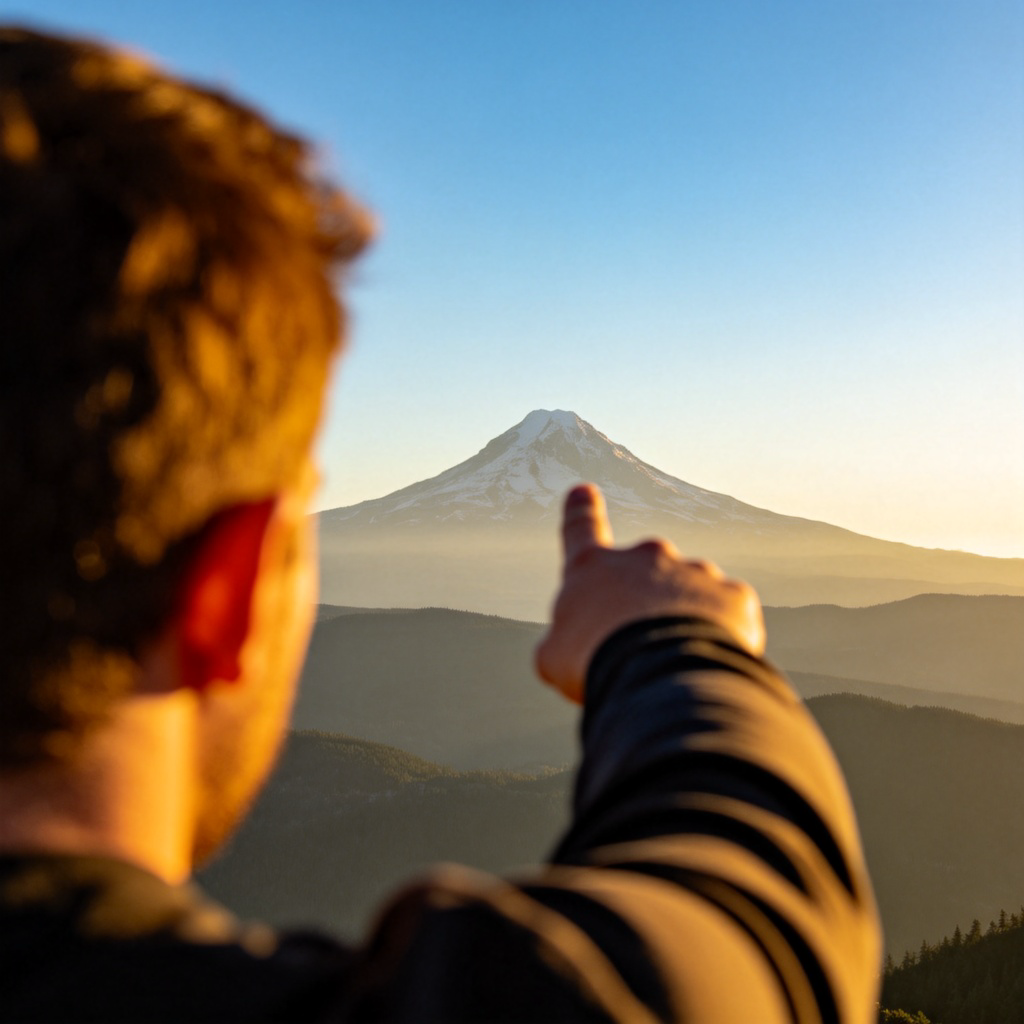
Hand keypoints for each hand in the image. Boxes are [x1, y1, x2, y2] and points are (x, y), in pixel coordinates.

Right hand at [534, 484, 765, 703]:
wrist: (661, 676)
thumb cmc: (597, 663)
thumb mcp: (556, 655)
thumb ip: (568, 637)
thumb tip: (580, 641)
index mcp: (594, 567)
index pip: (581, 529)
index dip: (581, 511)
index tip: (583, 492)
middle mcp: (646, 557)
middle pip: (646, 576)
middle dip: (646, 605)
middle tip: (641, 649)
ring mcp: (694, 572)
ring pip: (690, 597)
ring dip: (684, 624)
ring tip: (676, 665)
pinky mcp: (733, 595)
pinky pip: (728, 616)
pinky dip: (722, 638)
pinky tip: (709, 665)